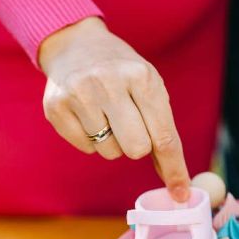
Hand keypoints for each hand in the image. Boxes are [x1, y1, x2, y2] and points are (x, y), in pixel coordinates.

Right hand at [39, 17, 190, 200]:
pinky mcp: (56, 107)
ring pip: (111, 152)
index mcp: (141, 77)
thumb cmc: (123, 73)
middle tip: (130, 125)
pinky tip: (87, 114)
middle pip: (137, 149)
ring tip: (105, 112)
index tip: (181, 194)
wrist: (76, 45)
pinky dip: (91, 139)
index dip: (174, 169)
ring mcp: (79, 95)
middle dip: (138, 146)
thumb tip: (175, 181)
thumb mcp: (150, 88)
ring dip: (113, 141)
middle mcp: (109, 83)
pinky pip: (86, 148)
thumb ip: (163, 131)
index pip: (164, 136)